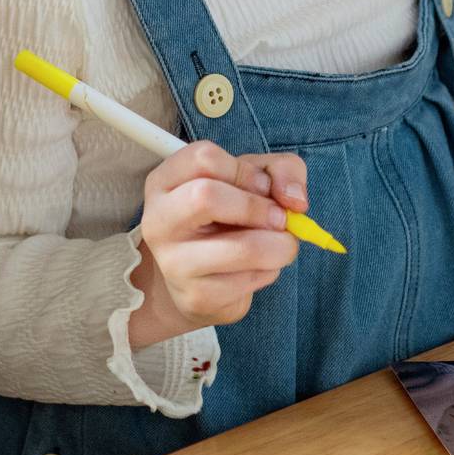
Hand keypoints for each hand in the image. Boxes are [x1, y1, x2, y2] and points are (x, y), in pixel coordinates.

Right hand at [132, 140, 306, 335]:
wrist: (203, 281)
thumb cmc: (228, 220)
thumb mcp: (253, 181)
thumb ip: (282, 172)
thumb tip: (295, 199)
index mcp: (165, 181)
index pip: (203, 158)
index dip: (246, 171)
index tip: (263, 187)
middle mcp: (159, 219)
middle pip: (207, 196)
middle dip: (258, 207)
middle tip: (279, 218)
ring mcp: (173, 262)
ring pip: (243, 247)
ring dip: (280, 245)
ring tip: (281, 245)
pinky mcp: (196, 296)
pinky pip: (250, 280)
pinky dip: (270, 271)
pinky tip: (258, 268)